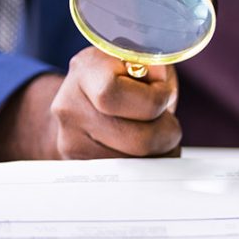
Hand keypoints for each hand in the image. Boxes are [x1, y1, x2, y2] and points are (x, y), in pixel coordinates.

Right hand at [0, 47, 180, 159]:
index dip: (152, 100)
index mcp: (86, 70)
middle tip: (168, 121)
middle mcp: (70, 107)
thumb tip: (161, 91)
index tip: (163, 95)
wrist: (88, 97)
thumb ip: (158, 71)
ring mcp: (72, 142)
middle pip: (136, 140)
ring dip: (161, 153)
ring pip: (137, 166)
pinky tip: (145, 148)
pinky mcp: (82, 167)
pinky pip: (128, 178)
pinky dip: (149, 165)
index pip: (112, 94)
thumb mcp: (145, 60)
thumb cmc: (127, 77)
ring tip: (157, 132)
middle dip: (167, 132)